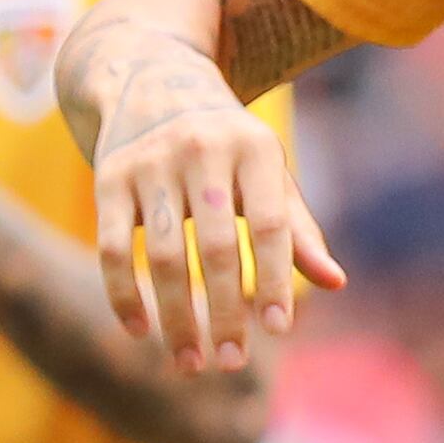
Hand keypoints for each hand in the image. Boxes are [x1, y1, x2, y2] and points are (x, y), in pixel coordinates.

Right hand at [87, 63, 343, 374]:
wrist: (150, 80)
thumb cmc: (229, 145)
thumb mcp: (269, 173)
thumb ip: (297, 229)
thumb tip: (336, 283)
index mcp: (255, 149)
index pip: (270, 225)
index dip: (274, 279)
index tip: (277, 330)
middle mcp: (202, 151)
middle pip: (214, 247)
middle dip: (224, 310)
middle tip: (233, 363)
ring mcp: (149, 164)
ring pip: (159, 254)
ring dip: (175, 316)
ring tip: (191, 362)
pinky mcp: (106, 177)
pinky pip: (111, 246)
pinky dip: (123, 293)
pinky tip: (141, 331)